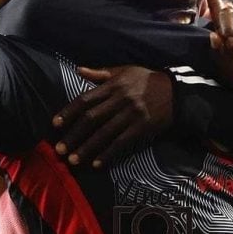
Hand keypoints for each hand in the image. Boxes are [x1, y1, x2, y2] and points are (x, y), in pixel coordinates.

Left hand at [51, 66, 172, 167]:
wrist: (177, 91)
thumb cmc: (147, 80)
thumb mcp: (124, 71)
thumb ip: (100, 73)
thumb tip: (78, 69)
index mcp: (113, 85)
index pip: (85, 99)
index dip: (69, 112)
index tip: (55, 124)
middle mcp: (120, 99)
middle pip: (91, 119)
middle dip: (74, 135)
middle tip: (59, 149)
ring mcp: (131, 114)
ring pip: (104, 133)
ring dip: (87, 148)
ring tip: (73, 160)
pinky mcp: (142, 128)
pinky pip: (121, 143)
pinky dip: (108, 154)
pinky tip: (97, 164)